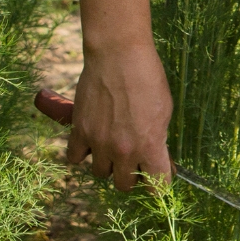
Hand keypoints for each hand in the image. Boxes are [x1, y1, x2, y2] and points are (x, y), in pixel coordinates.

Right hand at [69, 42, 173, 190]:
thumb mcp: (165, 110)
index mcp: (150, 146)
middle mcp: (124, 151)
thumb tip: (156, 155)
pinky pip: (74, 158)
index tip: (158, 175)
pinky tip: (90, 142)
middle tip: (135, 162)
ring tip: (112, 148)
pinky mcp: (79, 131)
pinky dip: (82, 153)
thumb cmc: (148, 78)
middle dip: (132, 176)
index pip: (157, 185)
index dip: (159, 183)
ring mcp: (99, 143)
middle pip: (124, 185)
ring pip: (99, 173)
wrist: (118, 55)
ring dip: (107, 164)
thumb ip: (158, 138)